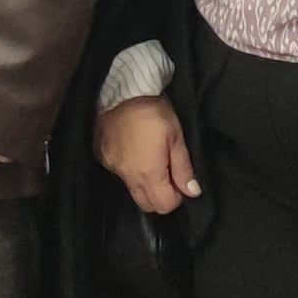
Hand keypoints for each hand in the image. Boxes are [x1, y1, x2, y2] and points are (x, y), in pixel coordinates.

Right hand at [97, 96, 198, 213]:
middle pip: (147, 205)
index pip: (164, 205)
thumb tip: (192, 192)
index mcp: (149, 173)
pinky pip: (120, 175)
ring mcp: (113, 167)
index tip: (180, 182)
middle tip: (168, 174)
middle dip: (161, 196)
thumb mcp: (177, 138)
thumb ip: (184, 169)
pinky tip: (136, 153)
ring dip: (146, 185)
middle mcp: (129, 176)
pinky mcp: (104, 158)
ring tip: (153, 161)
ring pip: (132, 191)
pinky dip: (131, 171)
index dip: (177, 197)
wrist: (125, 92)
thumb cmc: (154, 112)